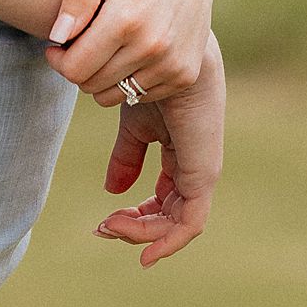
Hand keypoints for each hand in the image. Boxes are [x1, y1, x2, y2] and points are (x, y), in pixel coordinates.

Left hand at [47, 0, 217, 105]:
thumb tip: (58, 35)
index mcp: (126, 19)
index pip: (75, 67)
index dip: (58, 60)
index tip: (58, 45)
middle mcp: (152, 46)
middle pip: (90, 85)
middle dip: (77, 68)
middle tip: (79, 45)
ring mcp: (172, 64)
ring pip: (112, 96)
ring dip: (100, 78)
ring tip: (102, 49)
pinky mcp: (184, 75)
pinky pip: (138, 95)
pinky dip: (127, 81)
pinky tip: (128, 53)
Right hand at [93, 33, 224, 266]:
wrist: (164, 55)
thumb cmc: (149, 81)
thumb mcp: (133, 127)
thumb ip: (126, 158)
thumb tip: (113, 190)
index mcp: (183, 157)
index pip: (164, 200)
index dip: (136, 218)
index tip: (104, 222)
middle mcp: (196, 169)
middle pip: (169, 216)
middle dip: (135, 229)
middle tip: (102, 228)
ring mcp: (202, 174)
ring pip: (177, 225)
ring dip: (142, 234)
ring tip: (109, 226)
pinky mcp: (203, 175)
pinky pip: (190, 223)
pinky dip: (169, 241)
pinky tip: (145, 251)